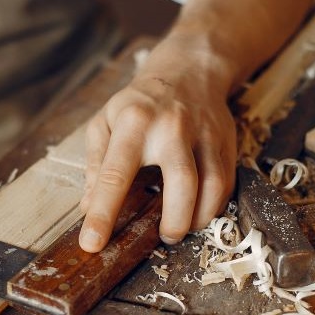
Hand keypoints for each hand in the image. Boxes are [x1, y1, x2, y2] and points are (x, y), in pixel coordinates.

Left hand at [79, 40, 237, 251]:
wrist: (189, 70)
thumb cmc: (139, 103)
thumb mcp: (105, 122)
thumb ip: (96, 164)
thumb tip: (88, 207)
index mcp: (133, 122)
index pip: (115, 174)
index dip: (103, 213)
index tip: (92, 243)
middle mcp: (172, 127)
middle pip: (182, 182)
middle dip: (174, 220)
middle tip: (163, 237)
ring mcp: (204, 134)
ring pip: (212, 185)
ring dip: (198, 218)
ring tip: (180, 229)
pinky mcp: (226, 142)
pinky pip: (226, 184)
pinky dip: (212, 207)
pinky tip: (197, 213)